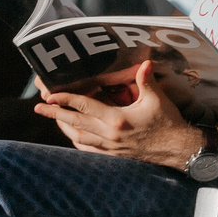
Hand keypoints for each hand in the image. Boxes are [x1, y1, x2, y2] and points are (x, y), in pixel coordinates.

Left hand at [33, 59, 201, 164]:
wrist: (179, 150)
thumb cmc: (169, 123)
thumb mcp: (158, 99)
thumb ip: (147, 80)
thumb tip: (145, 61)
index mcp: (118, 120)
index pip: (85, 107)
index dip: (65, 100)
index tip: (49, 95)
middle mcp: (110, 136)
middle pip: (75, 123)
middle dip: (55, 114)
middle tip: (38, 107)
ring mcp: (110, 148)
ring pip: (79, 137)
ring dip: (64, 127)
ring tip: (52, 117)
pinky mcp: (114, 155)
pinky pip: (89, 149)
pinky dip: (77, 141)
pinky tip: (72, 134)